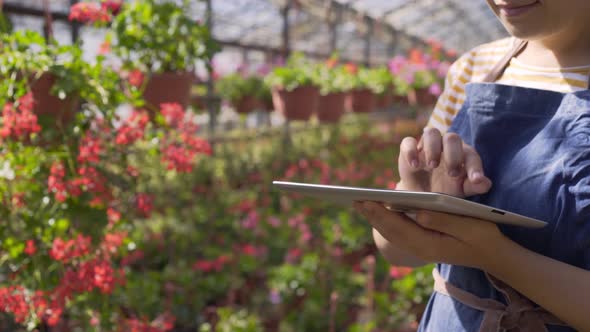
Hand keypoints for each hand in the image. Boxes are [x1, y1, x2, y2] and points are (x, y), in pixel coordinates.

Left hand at [354, 201, 505, 268]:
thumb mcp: (471, 227)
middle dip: (372, 215)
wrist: (492, 255)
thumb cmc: (484, 237)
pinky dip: (388, 221)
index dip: (380, 214)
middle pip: (391, 230)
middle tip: (355, 199)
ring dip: (377, 218)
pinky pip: (400, 231)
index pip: (399, 228)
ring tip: (362, 203)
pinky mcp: (424, 242)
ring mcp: (421, 247)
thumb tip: (419, 212)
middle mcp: (421, 248)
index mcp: (430, 245)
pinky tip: (380, 210)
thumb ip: (446, 220)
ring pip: (393, 232)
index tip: (364, 201)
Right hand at [398, 128, 491, 196]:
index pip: (471, 155)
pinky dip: (411, 151)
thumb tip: (486, 183)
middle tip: (451, 174)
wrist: (420, 194)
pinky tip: (414, 166)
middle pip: (452, 138)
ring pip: (431, 133)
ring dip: (432, 148)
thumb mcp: (459, 191)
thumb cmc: (444, 190)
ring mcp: (426, 146)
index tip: (476, 180)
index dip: (475, 167)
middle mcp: (445, 146)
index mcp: (462, 155)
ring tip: (431, 166)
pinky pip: (408, 142)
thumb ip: (473, 186)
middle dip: (453, 155)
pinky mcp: (408, 149)